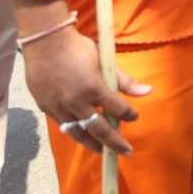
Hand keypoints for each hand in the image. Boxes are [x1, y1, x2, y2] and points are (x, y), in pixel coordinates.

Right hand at [21, 25, 149, 155]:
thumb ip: (124, 80)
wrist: (44, 42)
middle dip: (114, 142)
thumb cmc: (78, 48)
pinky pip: (63, 125)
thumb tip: (148, 92)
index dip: (129, 115)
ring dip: (93, 144)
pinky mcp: (46, 108)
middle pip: (99, 129)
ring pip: (78, 133)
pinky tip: (82, 135)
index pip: (117, 109)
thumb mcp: (104, 60)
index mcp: (94, 88)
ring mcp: (59, 107)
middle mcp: (76, 102)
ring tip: (103, 151)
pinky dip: (75, 132)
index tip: (134, 117)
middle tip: (126, 151)